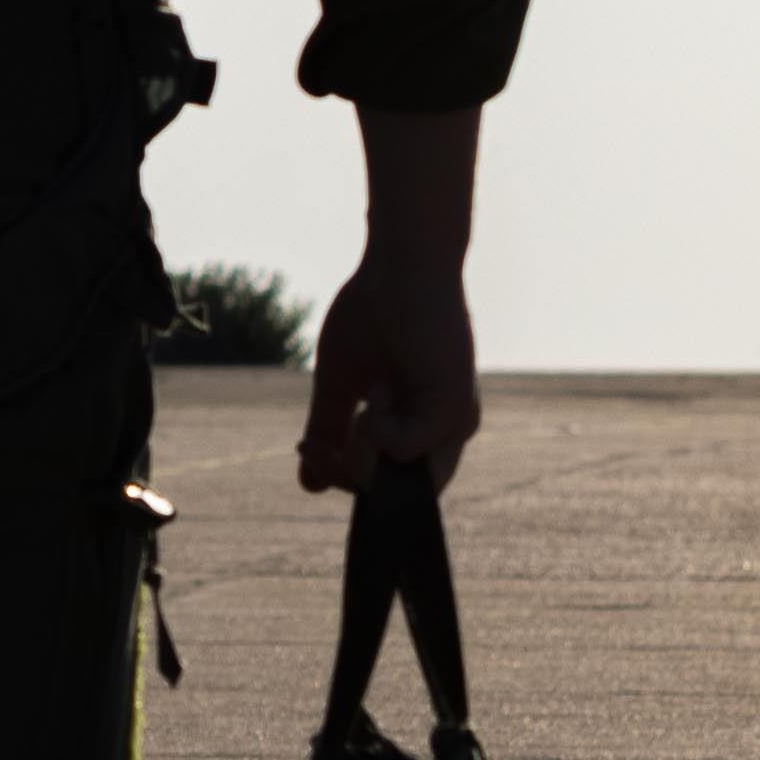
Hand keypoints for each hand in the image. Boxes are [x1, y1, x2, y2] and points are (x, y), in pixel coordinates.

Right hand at [301, 251, 476, 495]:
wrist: (401, 264)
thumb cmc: (373, 313)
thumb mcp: (340, 383)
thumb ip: (329, 431)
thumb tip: (309, 484)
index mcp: (424, 426)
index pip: (387, 485)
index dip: (343, 479)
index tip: (305, 446)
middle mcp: (447, 431)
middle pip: (396, 495)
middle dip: (347, 477)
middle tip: (313, 443)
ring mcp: (454, 422)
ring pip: (401, 481)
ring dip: (362, 447)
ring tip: (364, 393)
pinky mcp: (453, 408)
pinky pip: (402, 450)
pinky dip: (377, 425)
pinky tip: (379, 384)